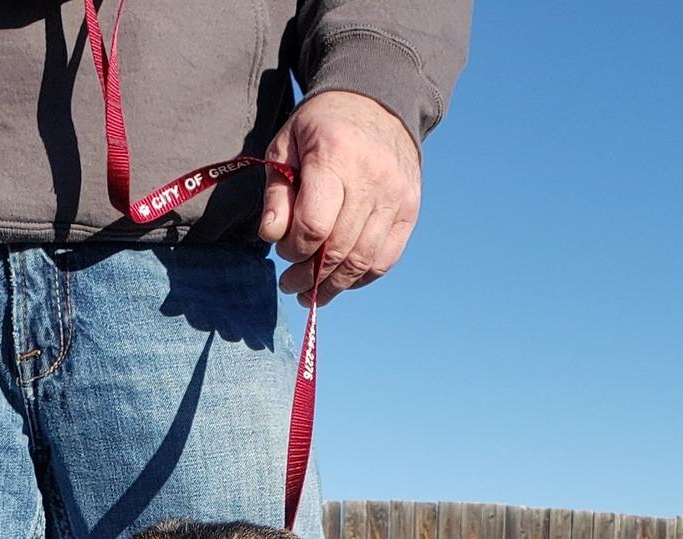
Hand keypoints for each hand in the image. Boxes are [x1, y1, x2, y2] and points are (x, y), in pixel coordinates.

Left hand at [259, 90, 420, 305]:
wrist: (376, 101)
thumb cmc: (322, 127)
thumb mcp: (287, 146)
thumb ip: (277, 193)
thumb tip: (272, 237)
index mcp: (335, 157)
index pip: (314, 226)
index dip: (294, 249)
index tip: (283, 249)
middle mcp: (371, 178)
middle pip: (338, 249)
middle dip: (308, 276)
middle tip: (290, 284)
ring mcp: (395, 196)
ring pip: (362, 261)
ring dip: (333, 286)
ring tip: (311, 293)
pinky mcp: (410, 209)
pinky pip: (385, 259)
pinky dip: (360, 278)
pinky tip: (340, 280)